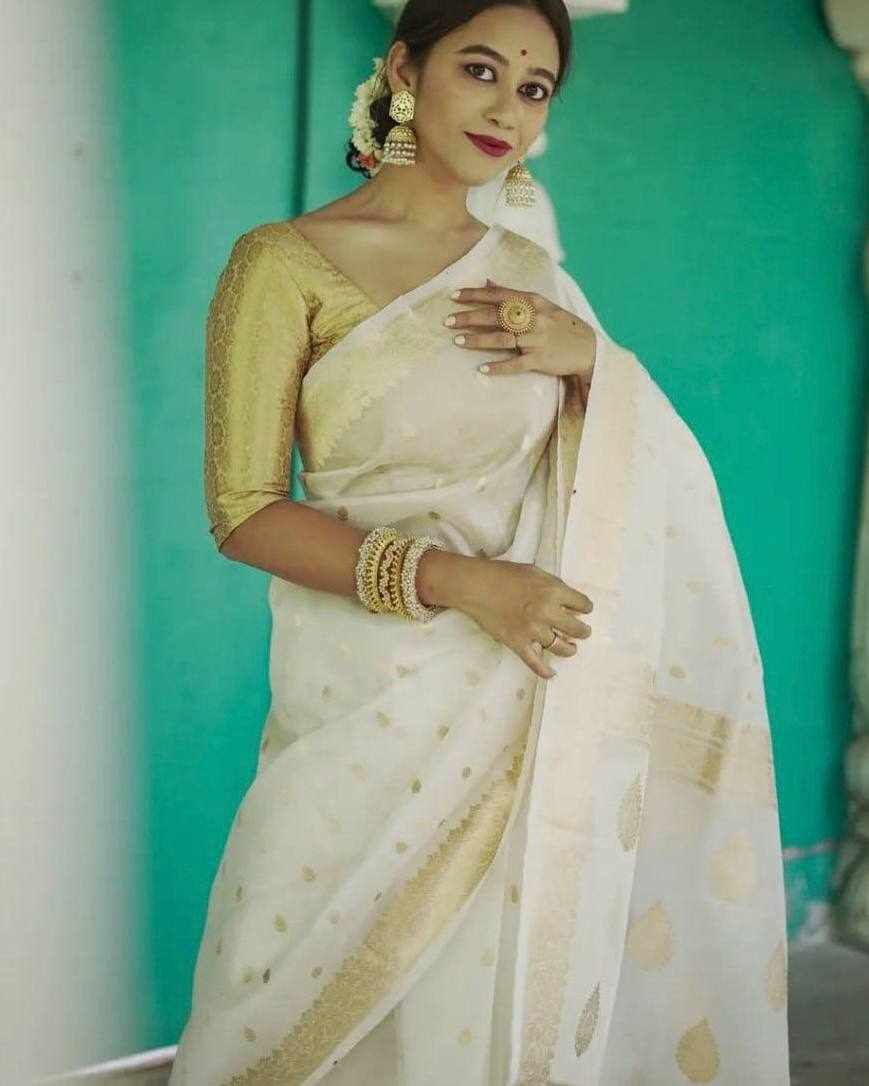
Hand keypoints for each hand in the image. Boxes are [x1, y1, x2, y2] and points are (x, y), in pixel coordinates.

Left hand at [445, 279, 596, 380]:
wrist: (588, 348)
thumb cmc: (560, 325)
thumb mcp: (541, 304)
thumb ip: (513, 295)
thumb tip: (487, 281)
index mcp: (533, 301)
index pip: (498, 295)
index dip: (474, 295)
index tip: (453, 296)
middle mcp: (534, 318)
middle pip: (496, 316)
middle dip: (469, 318)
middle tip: (447, 321)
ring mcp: (537, 340)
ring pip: (502, 339)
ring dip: (478, 340)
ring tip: (457, 341)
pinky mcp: (540, 360)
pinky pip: (515, 364)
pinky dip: (498, 367)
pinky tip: (482, 369)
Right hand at [454, 557, 592, 680]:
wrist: (476, 586)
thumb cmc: (504, 574)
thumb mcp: (535, 571)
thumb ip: (554, 585)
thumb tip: (568, 601)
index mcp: (553, 592)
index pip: (583, 604)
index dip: (585, 607)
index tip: (583, 610)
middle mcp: (547, 613)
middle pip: (577, 629)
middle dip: (583, 631)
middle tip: (583, 632)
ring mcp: (533, 631)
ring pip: (561, 648)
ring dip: (570, 649)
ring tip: (571, 648)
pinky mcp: (518, 644)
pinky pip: (535, 663)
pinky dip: (545, 671)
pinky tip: (552, 673)